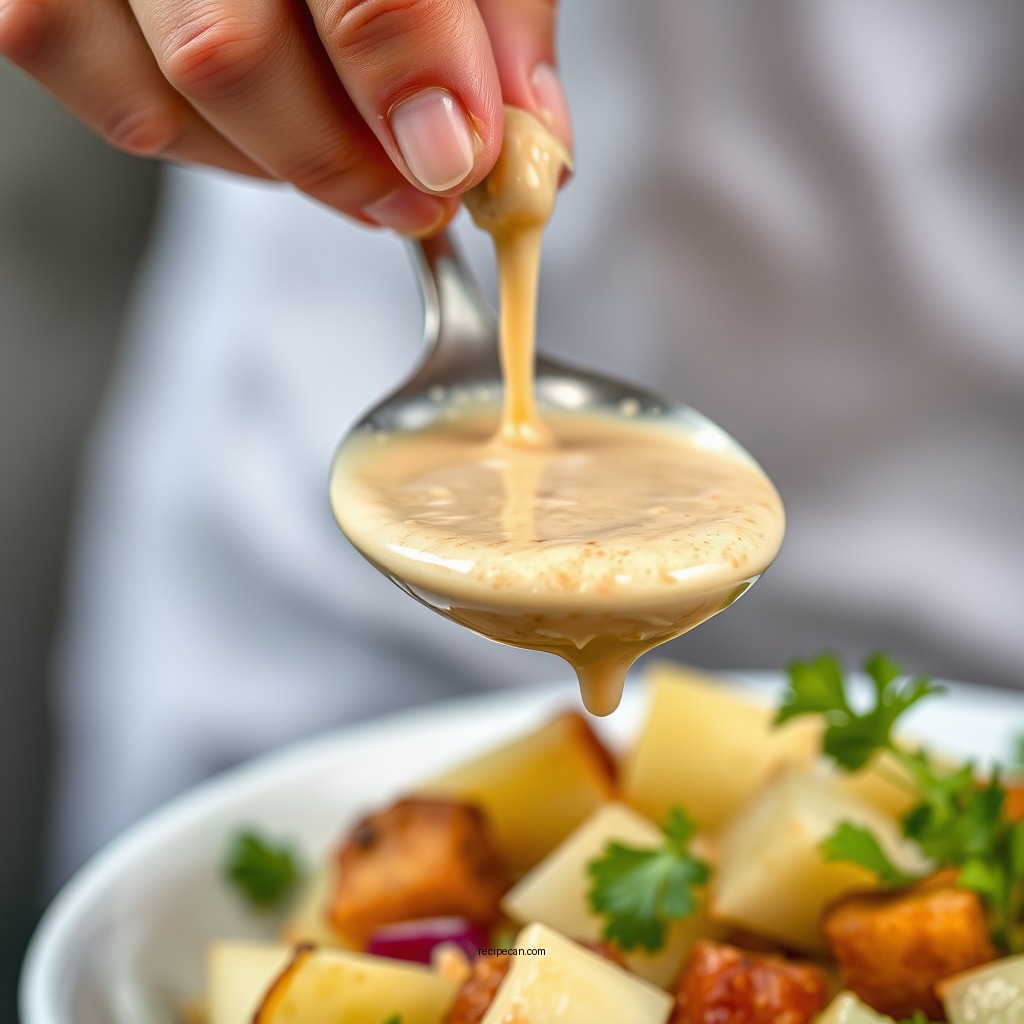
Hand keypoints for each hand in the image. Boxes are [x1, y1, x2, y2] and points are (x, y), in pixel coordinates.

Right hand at [0, 0, 572, 234]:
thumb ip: (498, 14)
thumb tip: (532, 140)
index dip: (405, 77)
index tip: (457, 162)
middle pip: (231, 53)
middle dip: (340, 156)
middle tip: (419, 196)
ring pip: (162, 95)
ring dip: (278, 167)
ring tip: (358, 171)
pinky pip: (107, 96)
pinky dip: (205, 145)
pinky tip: (271, 138)